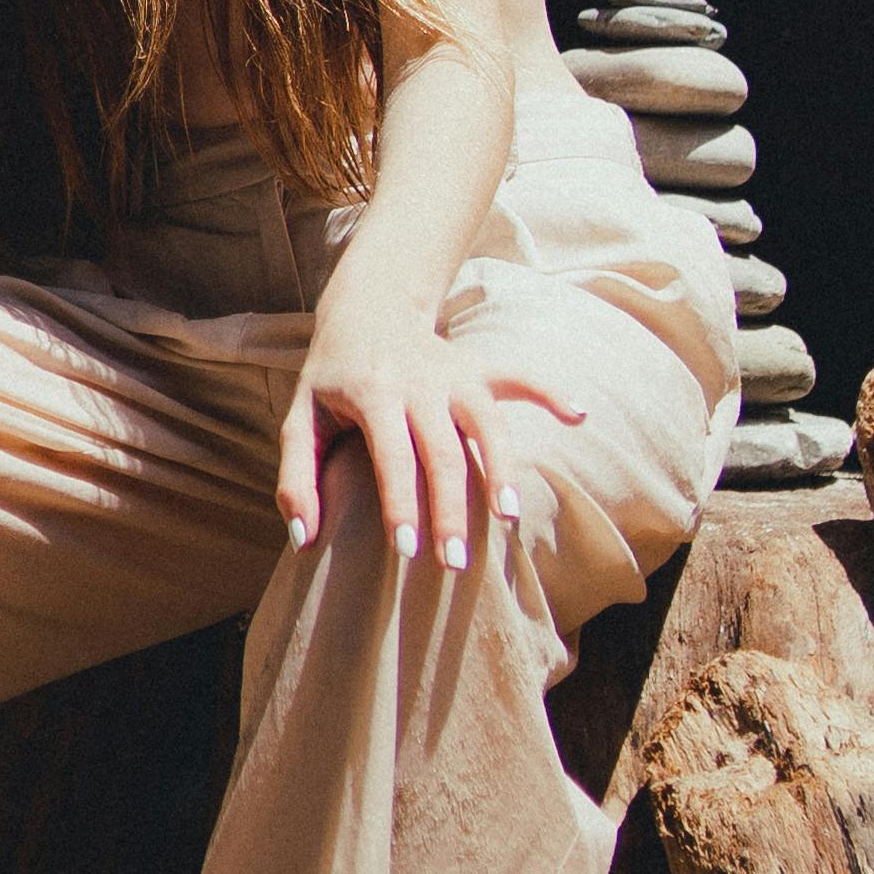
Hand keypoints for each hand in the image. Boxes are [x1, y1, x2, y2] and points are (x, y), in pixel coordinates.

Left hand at [277, 304, 581, 571]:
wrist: (366, 309)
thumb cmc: (331, 378)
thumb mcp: (301, 419)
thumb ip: (296, 480)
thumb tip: (306, 540)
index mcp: (373, 392)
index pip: (392, 456)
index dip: (401, 504)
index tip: (408, 551)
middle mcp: (420, 381)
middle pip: (443, 451)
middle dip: (452, 509)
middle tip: (455, 564)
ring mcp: (455, 373)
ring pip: (487, 422)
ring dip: (501, 469)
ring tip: (510, 519)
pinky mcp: (479, 368)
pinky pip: (520, 378)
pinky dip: (550, 392)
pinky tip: (578, 416)